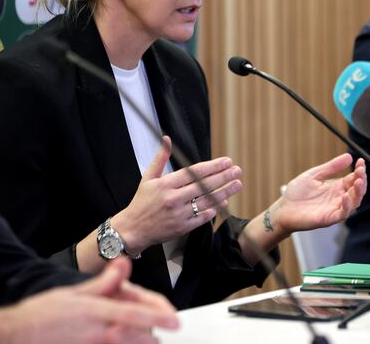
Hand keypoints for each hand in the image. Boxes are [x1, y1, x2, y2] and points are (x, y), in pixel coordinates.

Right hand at [0, 258, 177, 343]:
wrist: (13, 336)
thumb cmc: (43, 314)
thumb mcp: (74, 293)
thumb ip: (104, 282)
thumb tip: (124, 263)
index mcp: (97, 312)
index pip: (136, 314)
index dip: (158, 317)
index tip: (176, 321)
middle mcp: (98, 333)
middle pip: (138, 337)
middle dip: (152, 335)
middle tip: (161, 331)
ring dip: (140, 343)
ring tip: (149, 338)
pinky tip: (127, 342)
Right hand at [114, 136, 243, 253]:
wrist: (131, 230)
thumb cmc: (141, 202)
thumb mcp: (148, 178)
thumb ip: (160, 158)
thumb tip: (167, 139)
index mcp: (165, 184)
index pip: (194, 172)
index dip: (213, 166)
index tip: (226, 161)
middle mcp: (173, 198)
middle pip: (204, 186)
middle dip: (223, 177)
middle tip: (237, 170)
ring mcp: (178, 214)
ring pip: (207, 201)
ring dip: (224, 192)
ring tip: (237, 185)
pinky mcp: (182, 228)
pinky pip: (202, 217)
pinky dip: (214, 210)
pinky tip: (224, 202)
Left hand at [271, 154, 366, 234]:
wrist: (284, 208)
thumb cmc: (297, 192)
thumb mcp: (315, 174)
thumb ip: (331, 167)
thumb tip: (349, 156)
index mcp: (336, 187)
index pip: (354, 178)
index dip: (359, 170)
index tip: (361, 161)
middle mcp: (338, 198)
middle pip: (357, 190)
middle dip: (362, 180)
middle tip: (361, 171)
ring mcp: (335, 208)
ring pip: (355, 202)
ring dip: (359, 192)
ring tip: (358, 181)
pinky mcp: (329, 218)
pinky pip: (343, 214)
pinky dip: (347, 206)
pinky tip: (345, 196)